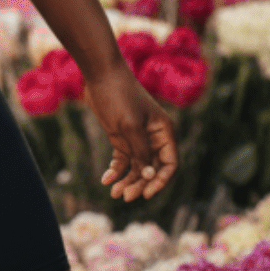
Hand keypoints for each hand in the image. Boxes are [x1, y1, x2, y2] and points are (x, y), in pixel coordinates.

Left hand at [85, 64, 177, 203]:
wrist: (100, 74)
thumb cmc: (120, 96)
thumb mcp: (130, 126)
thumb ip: (140, 152)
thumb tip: (148, 176)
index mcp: (164, 132)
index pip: (170, 164)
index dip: (160, 181)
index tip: (146, 193)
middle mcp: (154, 138)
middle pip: (152, 169)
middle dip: (140, 184)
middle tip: (125, 196)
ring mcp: (137, 138)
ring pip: (136, 167)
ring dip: (127, 181)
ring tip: (114, 193)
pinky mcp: (121, 137)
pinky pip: (122, 160)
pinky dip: (115, 171)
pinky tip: (106, 180)